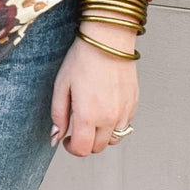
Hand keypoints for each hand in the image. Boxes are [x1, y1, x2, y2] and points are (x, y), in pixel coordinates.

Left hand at [50, 23, 138, 156]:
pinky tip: (106, 108)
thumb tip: (56, 136)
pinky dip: (115, 124)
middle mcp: (109, 117)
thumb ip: (58, 115)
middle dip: (85, 142)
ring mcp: (124, 112)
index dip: (71, 148)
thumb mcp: (61, 86)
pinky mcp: (134, 104)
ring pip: (113, 140)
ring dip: (101, 135)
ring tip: (93, 118)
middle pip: (97, 148)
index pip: (82, 149)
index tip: (67, 139)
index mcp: (89, 115)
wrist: (108, 40)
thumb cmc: (84, 58)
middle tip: (78, 127)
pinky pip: (125, 125)